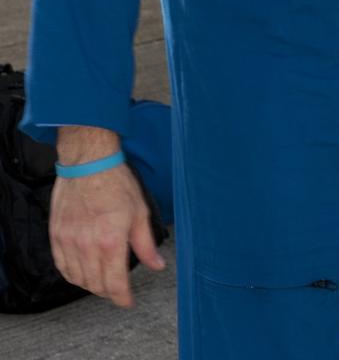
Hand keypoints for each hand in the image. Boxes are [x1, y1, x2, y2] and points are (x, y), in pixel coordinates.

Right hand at [50, 130, 164, 308]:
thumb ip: (145, 244)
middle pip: (95, 285)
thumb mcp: (139, 212)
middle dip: (108, 292)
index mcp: (111, 241)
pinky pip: (62, 266)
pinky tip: (81, 271)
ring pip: (77, 279)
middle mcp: (87, 246)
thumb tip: (157, 265)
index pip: (115, 284)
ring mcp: (69, 241)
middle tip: (117, 289)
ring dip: (90, 285)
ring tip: (101, 280)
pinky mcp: (57, 235)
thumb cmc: (116, 183)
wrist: (88, 162)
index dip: (122, 298)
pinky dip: (72, 274)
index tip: (128, 302)